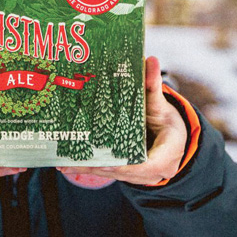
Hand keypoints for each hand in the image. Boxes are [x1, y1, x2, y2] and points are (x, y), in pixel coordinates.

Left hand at [57, 56, 186, 186]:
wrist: (174, 142)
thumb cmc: (168, 123)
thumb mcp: (162, 106)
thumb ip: (153, 86)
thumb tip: (150, 60)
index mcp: (165, 155)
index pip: (145, 164)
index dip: (124, 163)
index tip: (105, 160)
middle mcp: (151, 172)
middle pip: (121, 170)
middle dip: (95, 165)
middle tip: (69, 160)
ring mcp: (139, 176)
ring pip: (111, 173)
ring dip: (87, 168)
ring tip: (62, 163)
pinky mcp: (127, 174)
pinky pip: (108, 172)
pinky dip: (89, 168)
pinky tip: (67, 165)